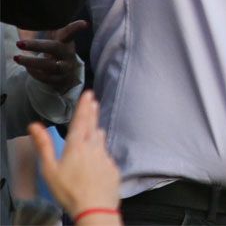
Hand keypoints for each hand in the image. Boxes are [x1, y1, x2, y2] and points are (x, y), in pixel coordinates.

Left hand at [15, 20, 87, 93]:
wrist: (66, 73)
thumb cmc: (56, 50)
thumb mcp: (56, 38)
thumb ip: (50, 27)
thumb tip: (34, 14)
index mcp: (66, 41)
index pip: (71, 32)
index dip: (76, 28)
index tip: (84, 24)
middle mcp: (68, 54)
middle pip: (55, 48)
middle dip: (37, 46)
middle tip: (19, 44)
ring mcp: (65, 68)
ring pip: (50, 65)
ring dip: (32, 62)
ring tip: (17, 58)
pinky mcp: (60, 80)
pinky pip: (46, 78)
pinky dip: (35, 73)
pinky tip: (27, 68)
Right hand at [28, 91, 119, 220]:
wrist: (94, 207)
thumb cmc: (69, 190)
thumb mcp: (50, 169)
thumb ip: (44, 145)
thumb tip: (35, 126)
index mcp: (77, 146)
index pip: (81, 121)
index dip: (84, 106)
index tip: (89, 94)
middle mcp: (94, 148)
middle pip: (93, 126)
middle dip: (93, 112)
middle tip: (94, 101)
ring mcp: (105, 157)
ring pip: (101, 140)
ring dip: (97, 132)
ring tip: (95, 127)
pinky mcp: (113, 167)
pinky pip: (106, 156)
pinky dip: (100, 154)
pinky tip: (96, 160)